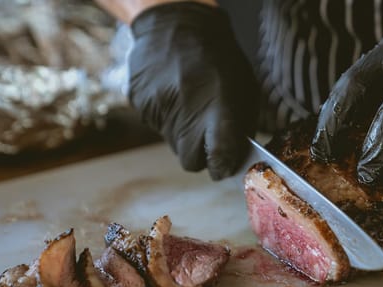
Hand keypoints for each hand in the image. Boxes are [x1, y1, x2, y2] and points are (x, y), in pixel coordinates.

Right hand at [128, 2, 258, 179]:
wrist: (175, 23)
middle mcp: (185, 109)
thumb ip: (240, 126)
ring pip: (172, 144)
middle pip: (189, 161)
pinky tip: (173, 94)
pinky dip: (168, 118)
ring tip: (190, 103)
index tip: (223, 165)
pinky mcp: (140, 103)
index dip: (222, 166)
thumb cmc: (218, 57)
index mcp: (217, 104)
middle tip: (207, 138)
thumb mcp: (243, 88)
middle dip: (200, 156)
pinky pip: (157, 126)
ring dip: (184, 133)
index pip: (219, 154)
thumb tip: (234, 158)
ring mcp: (158, 107)